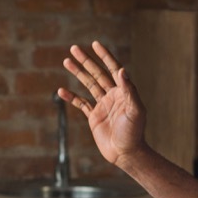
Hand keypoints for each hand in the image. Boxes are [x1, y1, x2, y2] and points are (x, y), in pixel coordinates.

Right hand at [56, 41, 146, 167]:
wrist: (126, 153)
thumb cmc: (134, 132)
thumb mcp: (135, 110)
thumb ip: (129, 90)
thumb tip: (122, 70)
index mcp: (123, 91)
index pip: (113, 69)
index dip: (105, 56)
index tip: (95, 44)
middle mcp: (112, 95)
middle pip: (97, 73)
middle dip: (86, 60)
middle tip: (74, 48)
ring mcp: (102, 105)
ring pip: (88, 85)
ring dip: (77, 73)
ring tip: (66, 61)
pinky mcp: (94, 117)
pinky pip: (81, 104)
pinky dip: (71, 97)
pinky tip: (61, 90)